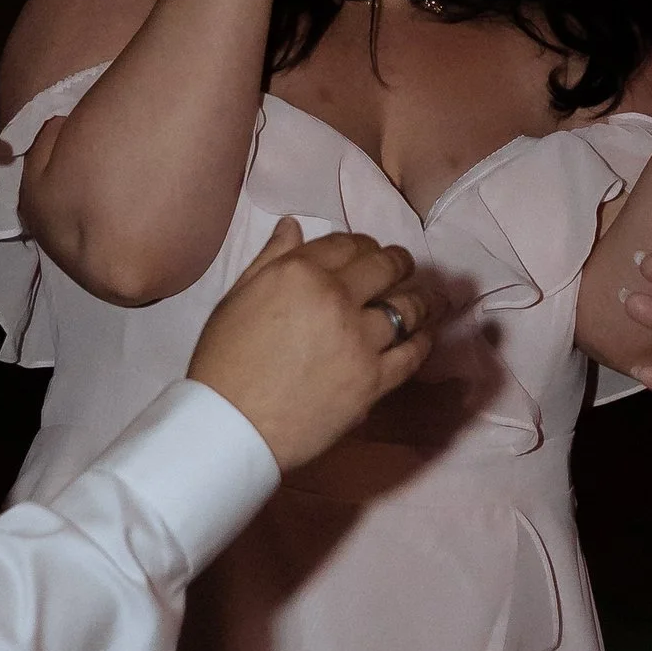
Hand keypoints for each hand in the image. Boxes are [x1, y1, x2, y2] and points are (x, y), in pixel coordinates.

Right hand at [186, 219, 432, 468]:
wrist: (232, 425)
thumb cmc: (224, 361)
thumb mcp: (236, 298)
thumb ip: (270, 259)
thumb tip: (293, 225)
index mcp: (299, 273)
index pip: (347, 244)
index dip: (363, 244)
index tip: (369, 251)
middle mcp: (336, 298)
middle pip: (385, 267)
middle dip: (399, 262)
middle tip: (403, 267)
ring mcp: (360, 340)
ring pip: (407, 307)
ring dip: (421, 298)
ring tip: (427, 300)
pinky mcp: (374, 380)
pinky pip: (412, 353)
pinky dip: (424, 341)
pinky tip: (425, 336)